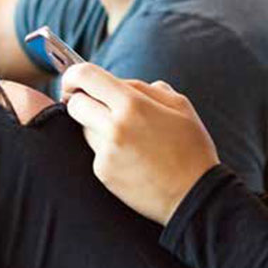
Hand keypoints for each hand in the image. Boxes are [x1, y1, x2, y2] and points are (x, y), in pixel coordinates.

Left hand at [61, 63, 219, 224]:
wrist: (193, 194)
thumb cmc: (191, 146)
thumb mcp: (180, 105)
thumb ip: (148, 88)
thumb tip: (121, 83)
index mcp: (134, 104)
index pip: (86, 76)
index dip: (74, 74)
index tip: (75, 79)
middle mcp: (114, 127)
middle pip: (74, 103)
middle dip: (81, 100)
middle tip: (96, 104)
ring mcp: (105, 153)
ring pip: (83, 128)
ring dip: (95, 124)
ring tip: (126, 133)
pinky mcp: (103, 174)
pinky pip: (95, 151)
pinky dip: (106, 148)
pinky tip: (130, 155)